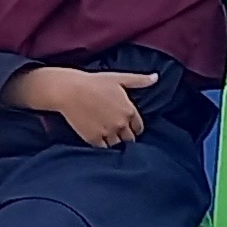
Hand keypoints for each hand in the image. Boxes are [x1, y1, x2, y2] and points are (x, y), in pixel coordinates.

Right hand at [33, 67, 158, 146]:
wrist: (69, 90)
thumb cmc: (94, 82)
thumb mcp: (119, 78)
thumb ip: (140, 80)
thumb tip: (156, 77)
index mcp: (129, 110)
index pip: (139, 127)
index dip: (134, 127)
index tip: (128, 126)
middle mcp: (121, 124)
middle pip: (130, 139)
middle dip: (126, 136)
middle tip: (117, 132)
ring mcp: (108, 133)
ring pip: (117, 145)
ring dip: (115, 142)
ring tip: (108, 137)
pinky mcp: (94, 139)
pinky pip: (104, 149)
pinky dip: (103, 146)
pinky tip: (99, 140)